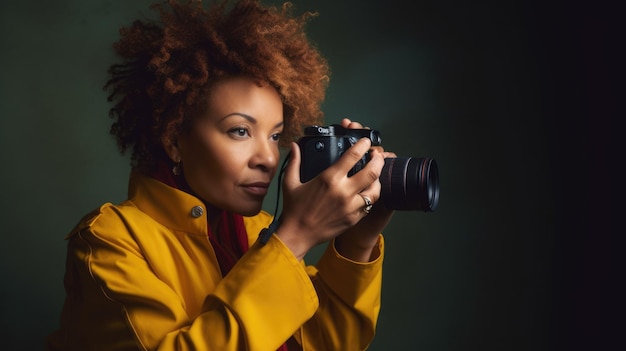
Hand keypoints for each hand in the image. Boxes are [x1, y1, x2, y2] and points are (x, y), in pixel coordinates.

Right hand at [276, 130, 385, 260]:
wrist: (298, 235)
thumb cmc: (294, 209)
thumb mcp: (290, 182)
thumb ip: (295, 162)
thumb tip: (295, 146)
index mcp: (329, 178)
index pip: (353, 156)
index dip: (363, 145)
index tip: (366, 141)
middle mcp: (343, 191)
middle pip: (372, 171)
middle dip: (378, 160)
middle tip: (377, 155)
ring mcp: (351, 206)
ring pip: (375, 189)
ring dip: (377, 179)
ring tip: (375, 173)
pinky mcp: (354, 218)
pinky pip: (369, 204)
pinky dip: (371, 196)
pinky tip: (368, 191)